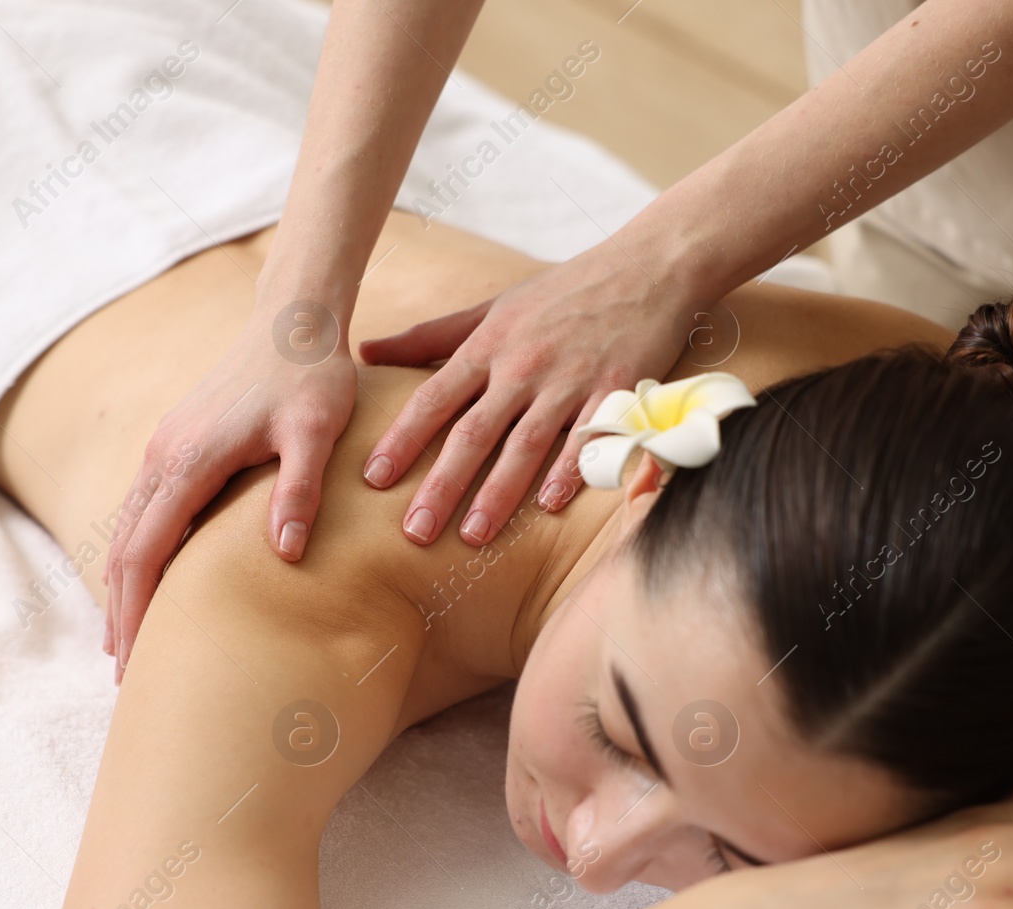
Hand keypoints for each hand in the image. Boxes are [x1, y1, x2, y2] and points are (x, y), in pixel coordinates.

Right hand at [103, 301, 356, 682]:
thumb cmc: (311, 376)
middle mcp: (163, 456)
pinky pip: (142, 512)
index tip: (135, 661)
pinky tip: (147, 583)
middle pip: (126, 550)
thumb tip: (286, 551)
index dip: (137, 610)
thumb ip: (300, 488)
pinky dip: (136, 555)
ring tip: (127, 643)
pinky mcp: (176, 445)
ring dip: (123, 588)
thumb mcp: (317, 430)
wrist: (293, 321)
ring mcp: (164, 449)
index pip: (146, 551)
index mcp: (189, 461)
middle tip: (125, 675)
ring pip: (127, 531)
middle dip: (121, 614)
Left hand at [358, 243, 697, 545]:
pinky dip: (570, 470)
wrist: (647, 267)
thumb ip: (431, 337)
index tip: (373, 479)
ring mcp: (570, 380)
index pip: (434, 398)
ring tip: (473, 536)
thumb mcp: (493, 308)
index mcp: (489, 346)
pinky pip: (589, 438)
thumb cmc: (564, 291)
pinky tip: (549, 505)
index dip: (403, 439)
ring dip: (498, 493)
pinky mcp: (616, 389)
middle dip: (442, 484)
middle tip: (415, 532)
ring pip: (526, 444)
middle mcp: (523, 366)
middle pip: (474, 432)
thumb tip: (365, 350)